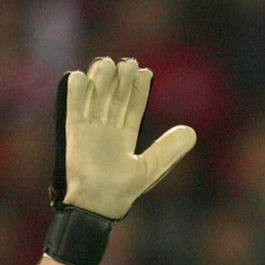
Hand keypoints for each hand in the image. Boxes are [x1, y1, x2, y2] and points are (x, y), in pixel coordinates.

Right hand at [51, 57, 195, 219]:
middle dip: (121, 80)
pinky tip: (80, 76)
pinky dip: (75, 93)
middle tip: (128, 62)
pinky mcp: (73, 133)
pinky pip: (73, 109)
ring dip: (100, 81)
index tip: (145, 71)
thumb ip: (169, 148)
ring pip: (95, 99)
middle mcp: (108, 129)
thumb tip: (191, 132)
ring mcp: (90, 130)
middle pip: (115, 98)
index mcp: (126, 136)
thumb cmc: (125, 189)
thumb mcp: (152, 166)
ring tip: (106, 63)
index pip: (134, 106)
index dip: (139, 89)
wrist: (100, 202)